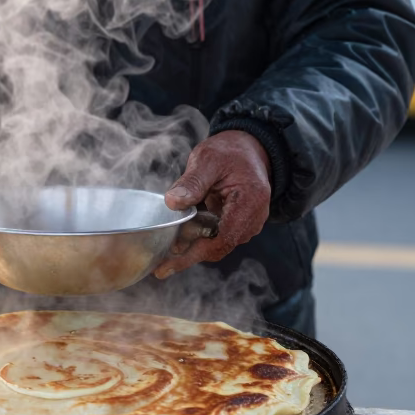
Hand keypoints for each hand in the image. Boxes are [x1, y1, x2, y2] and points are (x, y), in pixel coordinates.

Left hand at [153, 131, 270, 278]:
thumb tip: (173, 202)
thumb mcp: (208, 159)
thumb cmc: (230, 151)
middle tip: (160, 258)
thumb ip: (192, 182)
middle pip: (218, 247)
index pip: (221, 240)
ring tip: (168, 242)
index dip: (193, 255)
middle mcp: (254, 218)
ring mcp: (248, 223)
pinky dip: (199, 235)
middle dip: (188, 253)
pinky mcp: (240, 223)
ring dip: (193, 243)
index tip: (167, 265)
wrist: (249, 149)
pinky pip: (218, 236)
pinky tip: (182, 230)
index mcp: (250, 202)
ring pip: (217, 243)